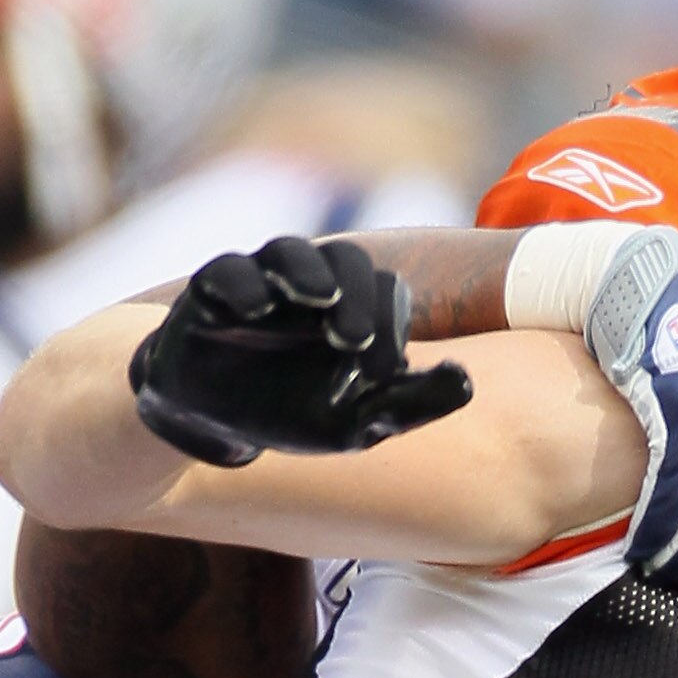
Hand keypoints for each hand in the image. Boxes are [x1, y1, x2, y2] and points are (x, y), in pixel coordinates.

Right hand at [128, 239, 473, 469]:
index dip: (390, 323)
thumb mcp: (358, 423)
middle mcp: (310, 288)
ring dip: (309, 273)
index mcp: (351, 311)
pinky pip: (228, 270)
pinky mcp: (211, 291)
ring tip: (319, 304)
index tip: (383, 369)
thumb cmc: (291, 415)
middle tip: (353, 339)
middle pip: (346, 261)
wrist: (213, 425)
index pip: (385, 291)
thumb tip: (466, 381)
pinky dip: (245, 283)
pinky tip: (257, 307)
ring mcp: (261, 283)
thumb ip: (412, 403)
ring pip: (289, 252)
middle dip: (356, 295)